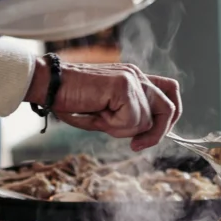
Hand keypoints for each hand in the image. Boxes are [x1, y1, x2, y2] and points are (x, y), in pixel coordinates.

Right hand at [26, 60, 181, 150]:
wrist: (50, 86)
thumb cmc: (71, 101)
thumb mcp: (105, 114)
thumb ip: (127, 119)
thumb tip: (145, 135)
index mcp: (134, 79)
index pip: (170, 93)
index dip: (167, 119)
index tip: (145, 138)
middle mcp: (137, 75)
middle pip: (170, 107)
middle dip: (158, 133)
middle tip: (136, 145)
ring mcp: (132, 79)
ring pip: (148, 120)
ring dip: (123, 129)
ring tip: (101, 119)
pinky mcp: (124, 85)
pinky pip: (133, 120)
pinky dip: (115, 126)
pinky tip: (98, 114)